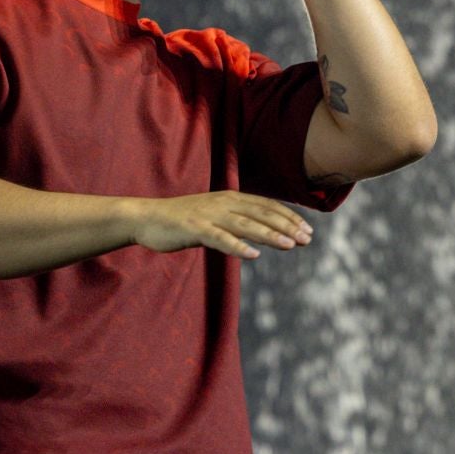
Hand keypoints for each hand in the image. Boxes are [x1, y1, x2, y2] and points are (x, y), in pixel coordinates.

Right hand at [131, 191, 314, 259]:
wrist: (147, 218)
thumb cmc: (183, 220)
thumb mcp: (215, 217)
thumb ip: (236, 222)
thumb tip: (261, 234)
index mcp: (231, 198)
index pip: (267, 206)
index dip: (289, 217)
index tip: (307, 229)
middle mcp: (224, 203)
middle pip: (262, 214)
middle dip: (287, 226)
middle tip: (307, 239)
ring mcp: (210, 215)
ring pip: (245, 225)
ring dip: (269, 235)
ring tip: (290, 245)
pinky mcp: (195, 229)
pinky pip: (220, 238)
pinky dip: (237, 246)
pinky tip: (253, 255)